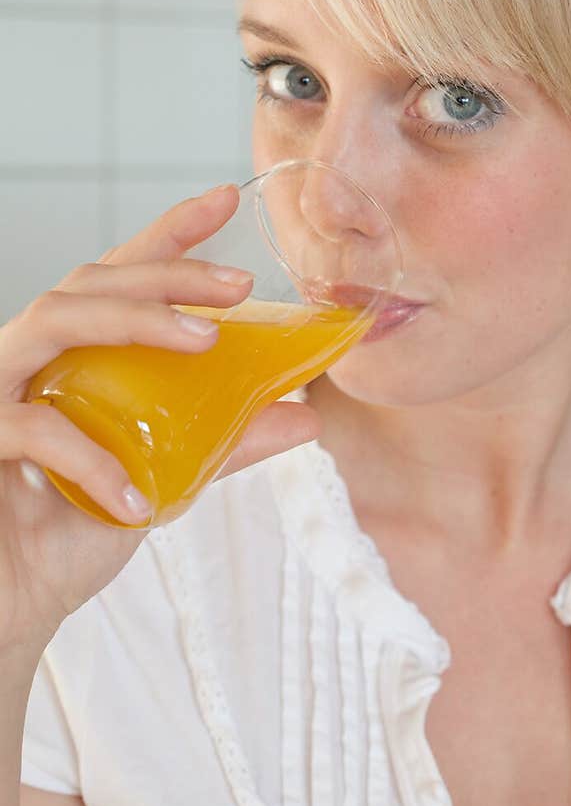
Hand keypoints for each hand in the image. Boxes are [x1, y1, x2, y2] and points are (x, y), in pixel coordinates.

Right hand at [0, 185, 319, 665]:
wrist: (18, 606)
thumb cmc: (72, 536)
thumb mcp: (165, 483)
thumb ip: (224, 444)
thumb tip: (307, 413)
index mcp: (74, 360)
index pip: (119, 281)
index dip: (168, 234)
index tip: (226, 198)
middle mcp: (30, 361)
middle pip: (90, 283)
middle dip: (167, 270)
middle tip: (240, 283)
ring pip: (51, 318)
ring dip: (132, 320)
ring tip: (206, 341)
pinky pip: (31, 429)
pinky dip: (89, 462)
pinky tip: (135, 499)